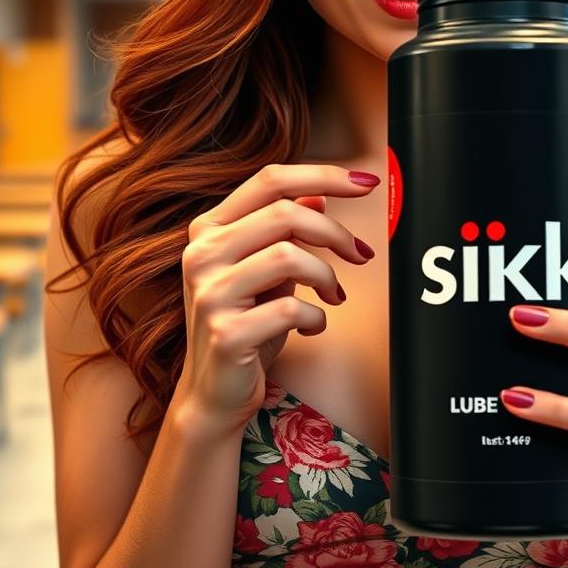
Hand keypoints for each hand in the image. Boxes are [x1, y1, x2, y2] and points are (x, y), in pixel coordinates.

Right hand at [172, 164, 379, 438]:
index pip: (269, 180)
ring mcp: (209, 293)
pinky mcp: (226, 332)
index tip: (365, 182)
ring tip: (334, 295)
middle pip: (284, 213)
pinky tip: (313, 326)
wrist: (215, 394)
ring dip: (326, 275)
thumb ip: (284, 232)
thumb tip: (320, 194)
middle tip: (360, 254)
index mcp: (209, 230)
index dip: (323, 174)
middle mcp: (201, 254)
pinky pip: (291, 308)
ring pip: (289, 255)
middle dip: (335, 232)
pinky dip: (317, 316)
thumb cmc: (246, 325)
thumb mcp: (267, 271)